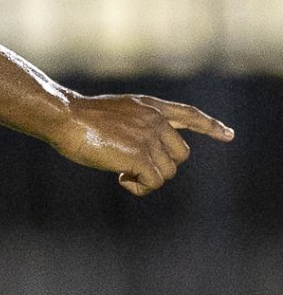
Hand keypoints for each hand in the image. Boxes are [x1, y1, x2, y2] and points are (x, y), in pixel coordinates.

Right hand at [50, 94, 233, 195]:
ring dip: (147, 178)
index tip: (228, 135)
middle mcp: (156, 121)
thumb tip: (139, 154)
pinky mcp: (140, 156)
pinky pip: (153, 182)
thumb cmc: (79, 118)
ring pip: (168, 171)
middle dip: (160, 165)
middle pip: (180, 154)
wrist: (66, 117)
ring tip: (123, 174)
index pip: (190, 115)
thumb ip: (135, 124)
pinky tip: (121, 179)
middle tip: (133, 168)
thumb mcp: (116, 112)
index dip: (211, 126)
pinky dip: (139, 187)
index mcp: (151, 107)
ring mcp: (150, 138)